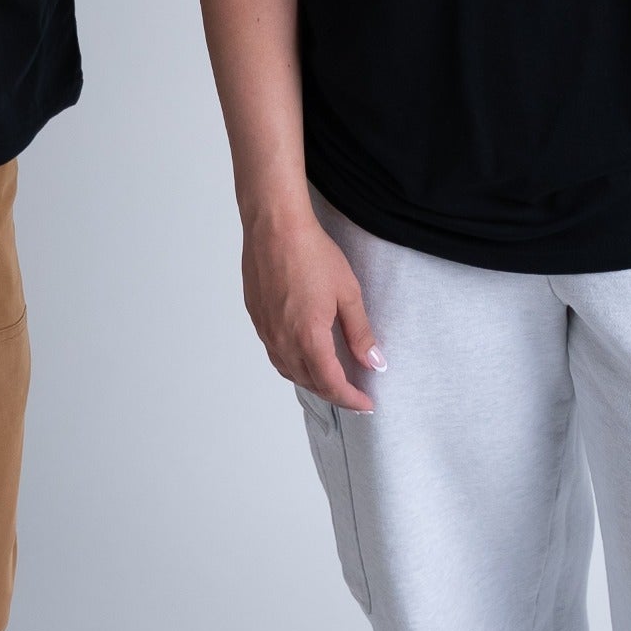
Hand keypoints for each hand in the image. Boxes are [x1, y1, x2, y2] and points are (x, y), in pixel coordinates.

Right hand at [242, 203, 384, 413]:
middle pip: (309, 383)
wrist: (274, 227)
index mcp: (308, 338)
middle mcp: (282, 340)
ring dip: (312, 381)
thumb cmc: (311, 253)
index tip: (367, 403)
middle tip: (355, 393)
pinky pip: (275, 354)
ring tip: (332, 378)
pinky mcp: (256, 318)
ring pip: (289, 371)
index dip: (351, 399)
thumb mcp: (348, 293)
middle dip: (334, 393)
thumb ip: (360, 333)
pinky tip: (304, 355)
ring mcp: (266, 331)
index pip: (332, 384)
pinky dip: (293, 364)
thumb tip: (374, 362)